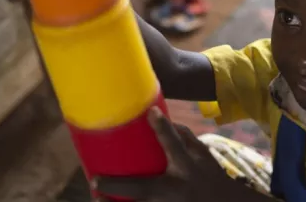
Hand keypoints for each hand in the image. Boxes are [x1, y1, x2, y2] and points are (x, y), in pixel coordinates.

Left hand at [92, 107, 254, 201]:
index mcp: (187, 167)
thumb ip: (185, 137)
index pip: (174, 144)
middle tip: (95, 180)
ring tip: (97, 198)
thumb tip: (163, 119)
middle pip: (144, 188)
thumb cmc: (211, 176)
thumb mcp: (203, 155)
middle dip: (119, 185)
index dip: (163, 127)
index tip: (151, 113)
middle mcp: (177, 189)